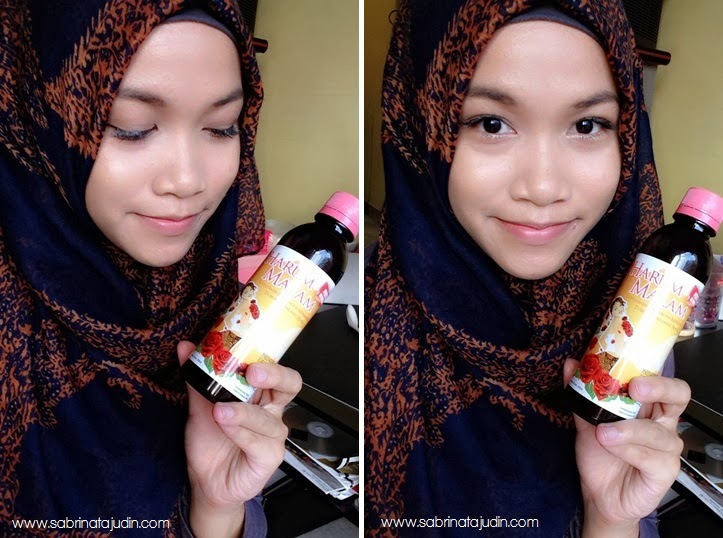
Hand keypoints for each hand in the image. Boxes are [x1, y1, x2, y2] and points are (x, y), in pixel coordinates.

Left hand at [178, 341, 301, 536]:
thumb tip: (184, 348)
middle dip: (275, 375)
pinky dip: (241, 432)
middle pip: (290, 385)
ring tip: (220, 410)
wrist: (205, 482)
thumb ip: (197, 379)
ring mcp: (273, 436)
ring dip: (243, 412)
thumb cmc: (210, 442)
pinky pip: (259, 443)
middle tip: (252, 372)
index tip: (247, 349)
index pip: (278, 370)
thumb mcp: (199, 407)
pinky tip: (225, 426)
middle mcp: (272, 412)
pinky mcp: (268, 458)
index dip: (269, 359)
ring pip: (268, 418)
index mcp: (260, 394)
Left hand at [564, 358, 689, 536]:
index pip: (665, 382)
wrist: (598, 495)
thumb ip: (581, 394)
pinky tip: (612, 448)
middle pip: (678, 397)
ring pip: (657, 432)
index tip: (629, 367)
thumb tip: (570, 364)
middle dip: (658, 388)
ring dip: (628, 430)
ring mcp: (667, 449)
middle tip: (635, 389)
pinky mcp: (665, 472)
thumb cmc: (600, 455)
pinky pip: (652, 458)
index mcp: (649, 407)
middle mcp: (663, 425)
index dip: (653, 372)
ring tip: (604, 432)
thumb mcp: (586, 421)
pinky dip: (629, 451)